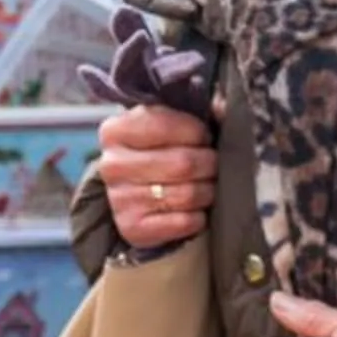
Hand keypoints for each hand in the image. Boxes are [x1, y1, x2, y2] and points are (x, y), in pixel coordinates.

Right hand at [102, 104, 214, 248]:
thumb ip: (196, 110)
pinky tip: (195, 208)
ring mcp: (120, 199)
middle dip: (209, 162)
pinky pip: (184, 222)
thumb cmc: (157, 151)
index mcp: (114, 131)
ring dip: (208, 190)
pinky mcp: (133, 229)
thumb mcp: (168, 123)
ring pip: (188, 194)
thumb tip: (223, 107)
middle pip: (183, 163)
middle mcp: (112, 165)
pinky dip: (199, 216)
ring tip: (206, 184)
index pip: (165, 125)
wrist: (134, 194)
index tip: (204, 137)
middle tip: (212, 163)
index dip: (197, 131)